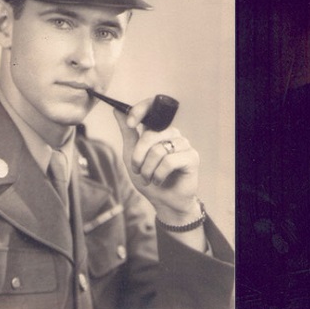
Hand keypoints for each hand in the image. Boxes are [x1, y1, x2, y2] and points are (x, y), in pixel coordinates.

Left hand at [114, 98, 200, 224]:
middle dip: (138, 157)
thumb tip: (117, 110)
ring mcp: (184, 144)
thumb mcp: (131, 156)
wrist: (164, 202)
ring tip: (149, 178)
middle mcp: (172, 134)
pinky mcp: (192, 157)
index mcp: (158, 130)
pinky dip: (158, 175)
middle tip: (138, 170)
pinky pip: (169, 162)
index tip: (131, 123)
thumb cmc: (149, 178)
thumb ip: (128, 133)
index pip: (153, 106)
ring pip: (158, 150)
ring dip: (148, 169)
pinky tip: (159, 181)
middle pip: (150, 135)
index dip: (140, 110)